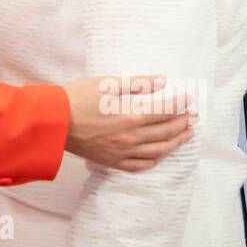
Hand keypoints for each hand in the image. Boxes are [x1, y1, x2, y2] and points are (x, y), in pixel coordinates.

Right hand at [61, 75, 196, 171]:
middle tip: (193, 115)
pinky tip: (162, 153)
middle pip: (166, 131)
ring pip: (158, 150)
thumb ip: (138, 83)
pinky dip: (155, 159)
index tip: (189, 99)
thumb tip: (162, 81)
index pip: (165, 110)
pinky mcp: (112, 161)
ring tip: (186, 134)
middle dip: (183, 122)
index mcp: (130, 115)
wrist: (52, 121)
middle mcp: (130, 137)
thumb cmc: (76, 97)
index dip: (180, 104)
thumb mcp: (107, 83)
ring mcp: (122, 151)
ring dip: (176, 141)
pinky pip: (141, 165)